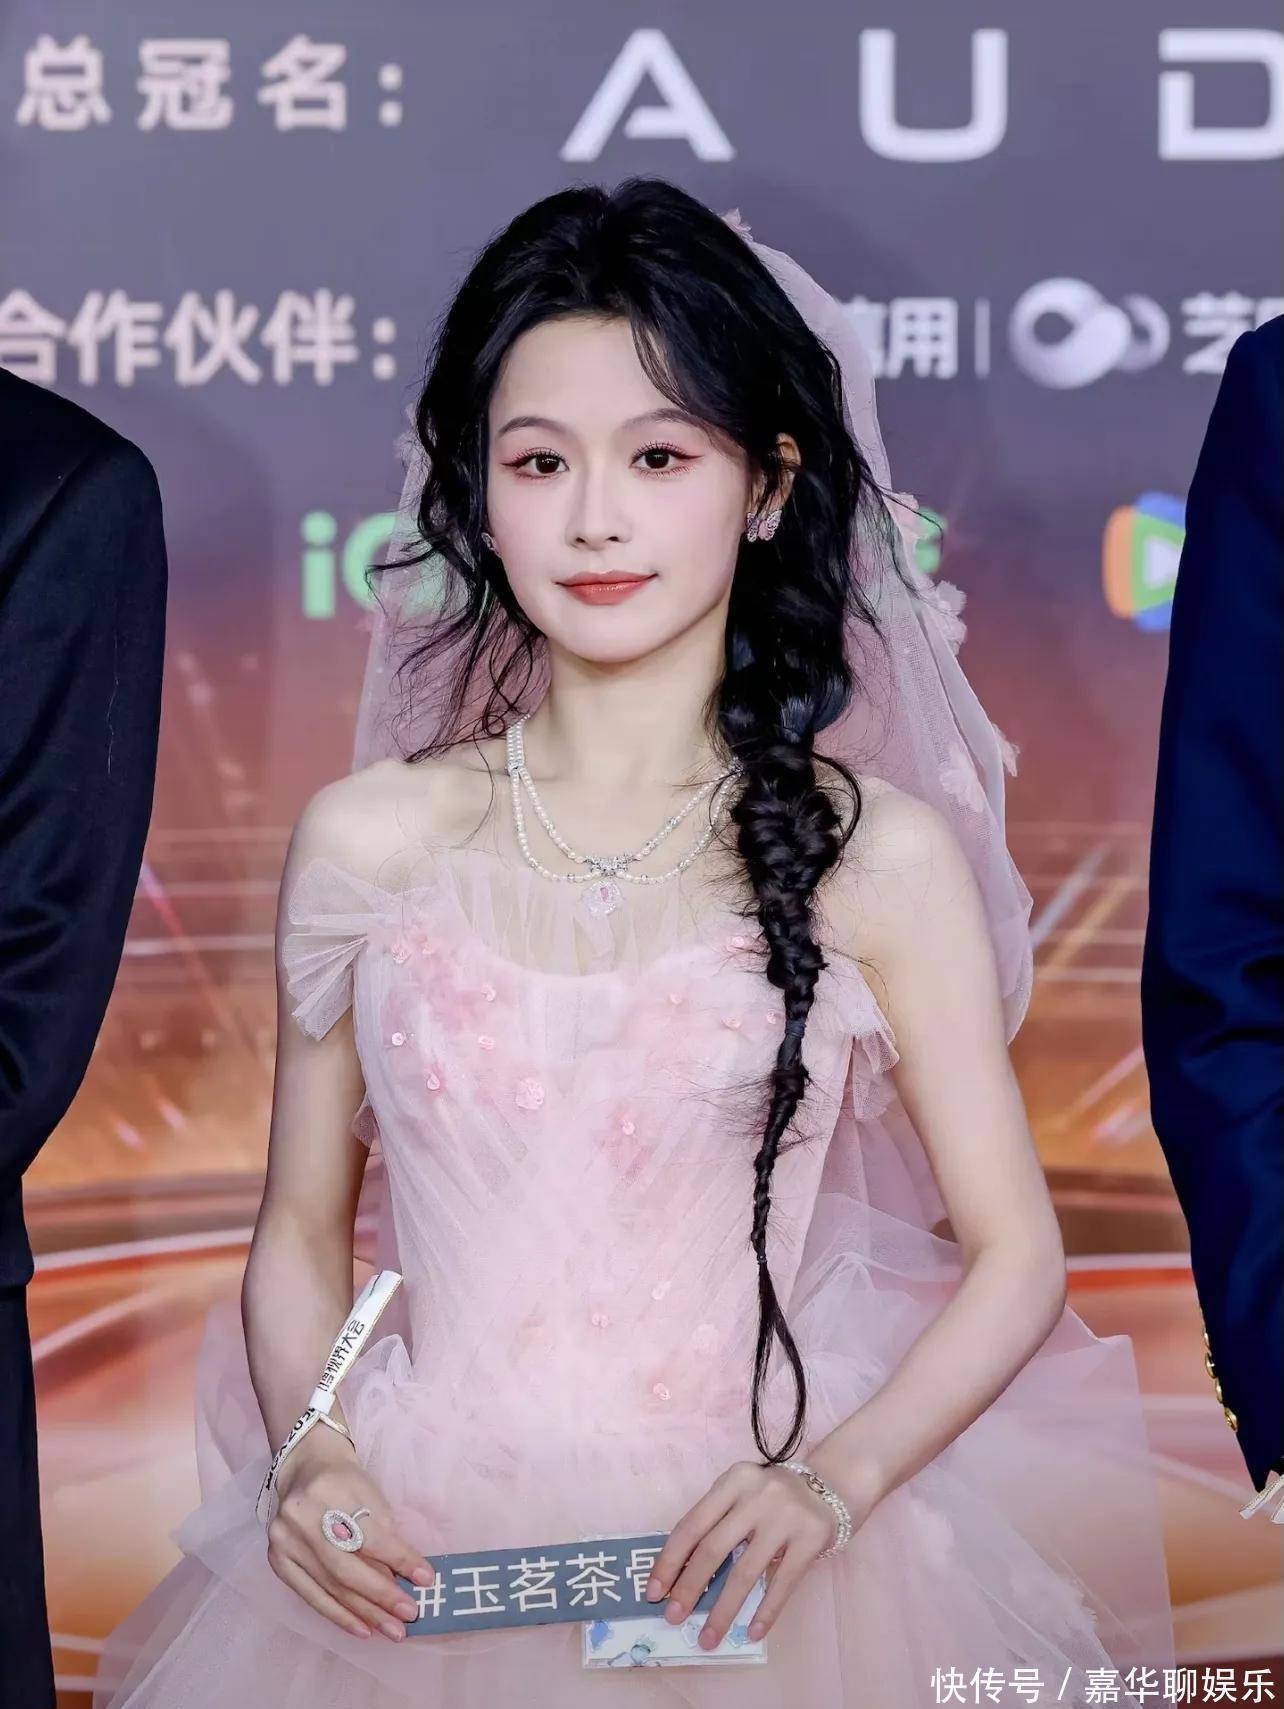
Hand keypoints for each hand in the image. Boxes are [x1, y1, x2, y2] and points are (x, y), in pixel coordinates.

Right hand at [267, 1427, 434, 1641]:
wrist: (305, 1469)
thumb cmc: (345, 1482)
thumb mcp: (370, 1495)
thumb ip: (384, 1534)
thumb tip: (405, 1579)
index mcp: (329, 1491)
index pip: (369, 1535)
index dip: (399, 1559)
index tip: (426, 1578)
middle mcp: (300, 1518)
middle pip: (345, 1567)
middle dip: (382, 1596)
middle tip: (410, 1614)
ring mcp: (284, 1542)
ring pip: (330, 1587)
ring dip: (364, 1613)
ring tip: (392, 1629)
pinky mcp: (277, 1562)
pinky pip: (311, 1596)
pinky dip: (339, 1615)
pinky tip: (362, 1629)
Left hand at [643, 1456, 873, 1648]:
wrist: (830, 1486)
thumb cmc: (773, 1497)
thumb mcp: (742, 1493)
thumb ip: (717, 1521)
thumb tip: (679, 1575)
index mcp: (733, 1481)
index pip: (692, 1524)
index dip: (670, 1560)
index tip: (654, 1591)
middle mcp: (757, 1495)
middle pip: (714, 1548)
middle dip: (690, 1588)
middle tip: (673, 1617)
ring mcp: (785, 1517)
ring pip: (745, 1572)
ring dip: (722, 1611)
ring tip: (707, 1637)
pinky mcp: (811, 1539)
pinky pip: (782, 1584)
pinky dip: (765, 1612)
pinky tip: (750, 1632)